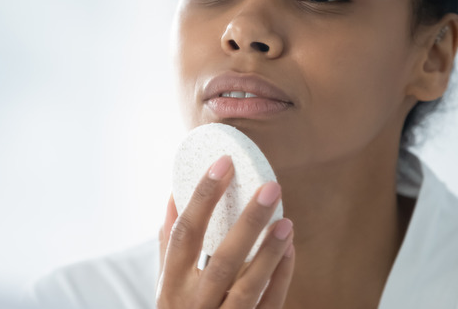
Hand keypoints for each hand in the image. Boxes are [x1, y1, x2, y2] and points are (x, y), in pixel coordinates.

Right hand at [157, 156, 294, 308]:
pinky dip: (281, 279)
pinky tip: (291, 250)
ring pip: (247, 288)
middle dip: (248, 223)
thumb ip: (169, 242)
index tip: (223, 164)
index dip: (202, 197)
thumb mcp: (167, 283)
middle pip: (222, 260)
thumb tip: (174, 193)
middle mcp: (193, 305)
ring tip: (286, 221)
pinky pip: (268, 307)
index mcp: (170, 285)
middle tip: (271, 187)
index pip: (185, 234)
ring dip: (269, 253)